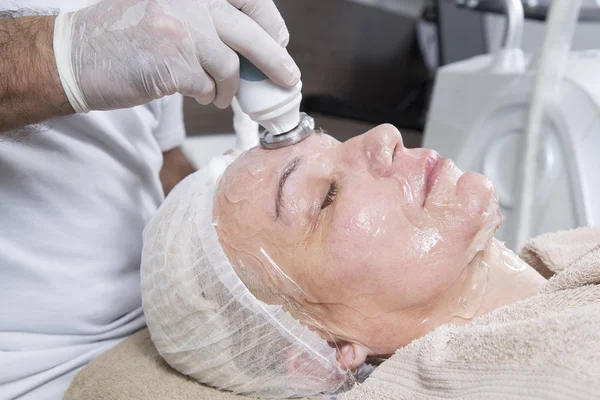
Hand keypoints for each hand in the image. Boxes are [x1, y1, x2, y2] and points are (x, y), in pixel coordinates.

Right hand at [53, 0, 299, 111]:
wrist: (76, 55)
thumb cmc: (121, 37)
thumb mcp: (167, 11)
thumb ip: (206, 21)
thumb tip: (250, 47)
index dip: (268, 21)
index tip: (280, 39)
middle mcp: (189, 0)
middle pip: (250, 32)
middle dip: (275, 60)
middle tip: (288, 78)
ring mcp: (182, 29)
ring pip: (230, 65)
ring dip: (229, 87)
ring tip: (219, 95)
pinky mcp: (174, 61)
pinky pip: (209, 85)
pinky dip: (207, 94)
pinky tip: (196, 93)